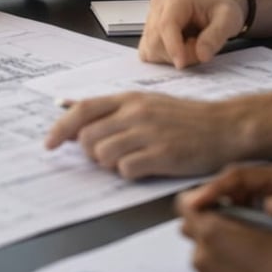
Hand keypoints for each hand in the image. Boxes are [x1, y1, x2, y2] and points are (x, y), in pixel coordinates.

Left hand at [44, 92, 235, 178]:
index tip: (49, 144)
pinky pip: (127, 170)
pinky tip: (147, 166)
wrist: (223, 126)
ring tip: (131, 160)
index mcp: (129, 99)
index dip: (61, 128)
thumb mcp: (147, 102)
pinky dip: (131, 173)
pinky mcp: (162, 154)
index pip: (83, 110)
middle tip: (109, 156)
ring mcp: (148, 133)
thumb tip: (71, 108)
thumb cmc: (184, 118)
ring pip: (104, 155)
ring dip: (110, 164)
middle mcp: (135, 112)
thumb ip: (113, 108)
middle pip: (89, 137)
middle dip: (91, 153)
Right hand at [139, 0, 245, 68]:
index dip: (172, 47)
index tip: (181, 64)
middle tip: (200, 48)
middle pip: (156, 40)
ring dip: (172, 56)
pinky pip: (149, 52)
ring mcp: (151, 18)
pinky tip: (180, 49)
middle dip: (178, 53)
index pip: (166, 25)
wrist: (215, 6)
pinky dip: (165, 57)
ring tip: (191, 45)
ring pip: (151, 49)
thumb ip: (216, 36)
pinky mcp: (148, 32)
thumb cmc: (220, 10)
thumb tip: (201, 55)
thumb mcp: (228, 20)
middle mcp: (159, 6)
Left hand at [178, 200, 271, 271]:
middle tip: (227, 228)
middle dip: (203, 225)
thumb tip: (219, 208)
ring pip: (199, 254)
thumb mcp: (257, 220)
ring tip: (239, 255)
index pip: (184, 204)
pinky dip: (217, 271)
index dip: (195, 200)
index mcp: (210, 230)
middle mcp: (201, 254)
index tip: (206, 203)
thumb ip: (229, 212)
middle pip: (189, 230)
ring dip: (211, 250)